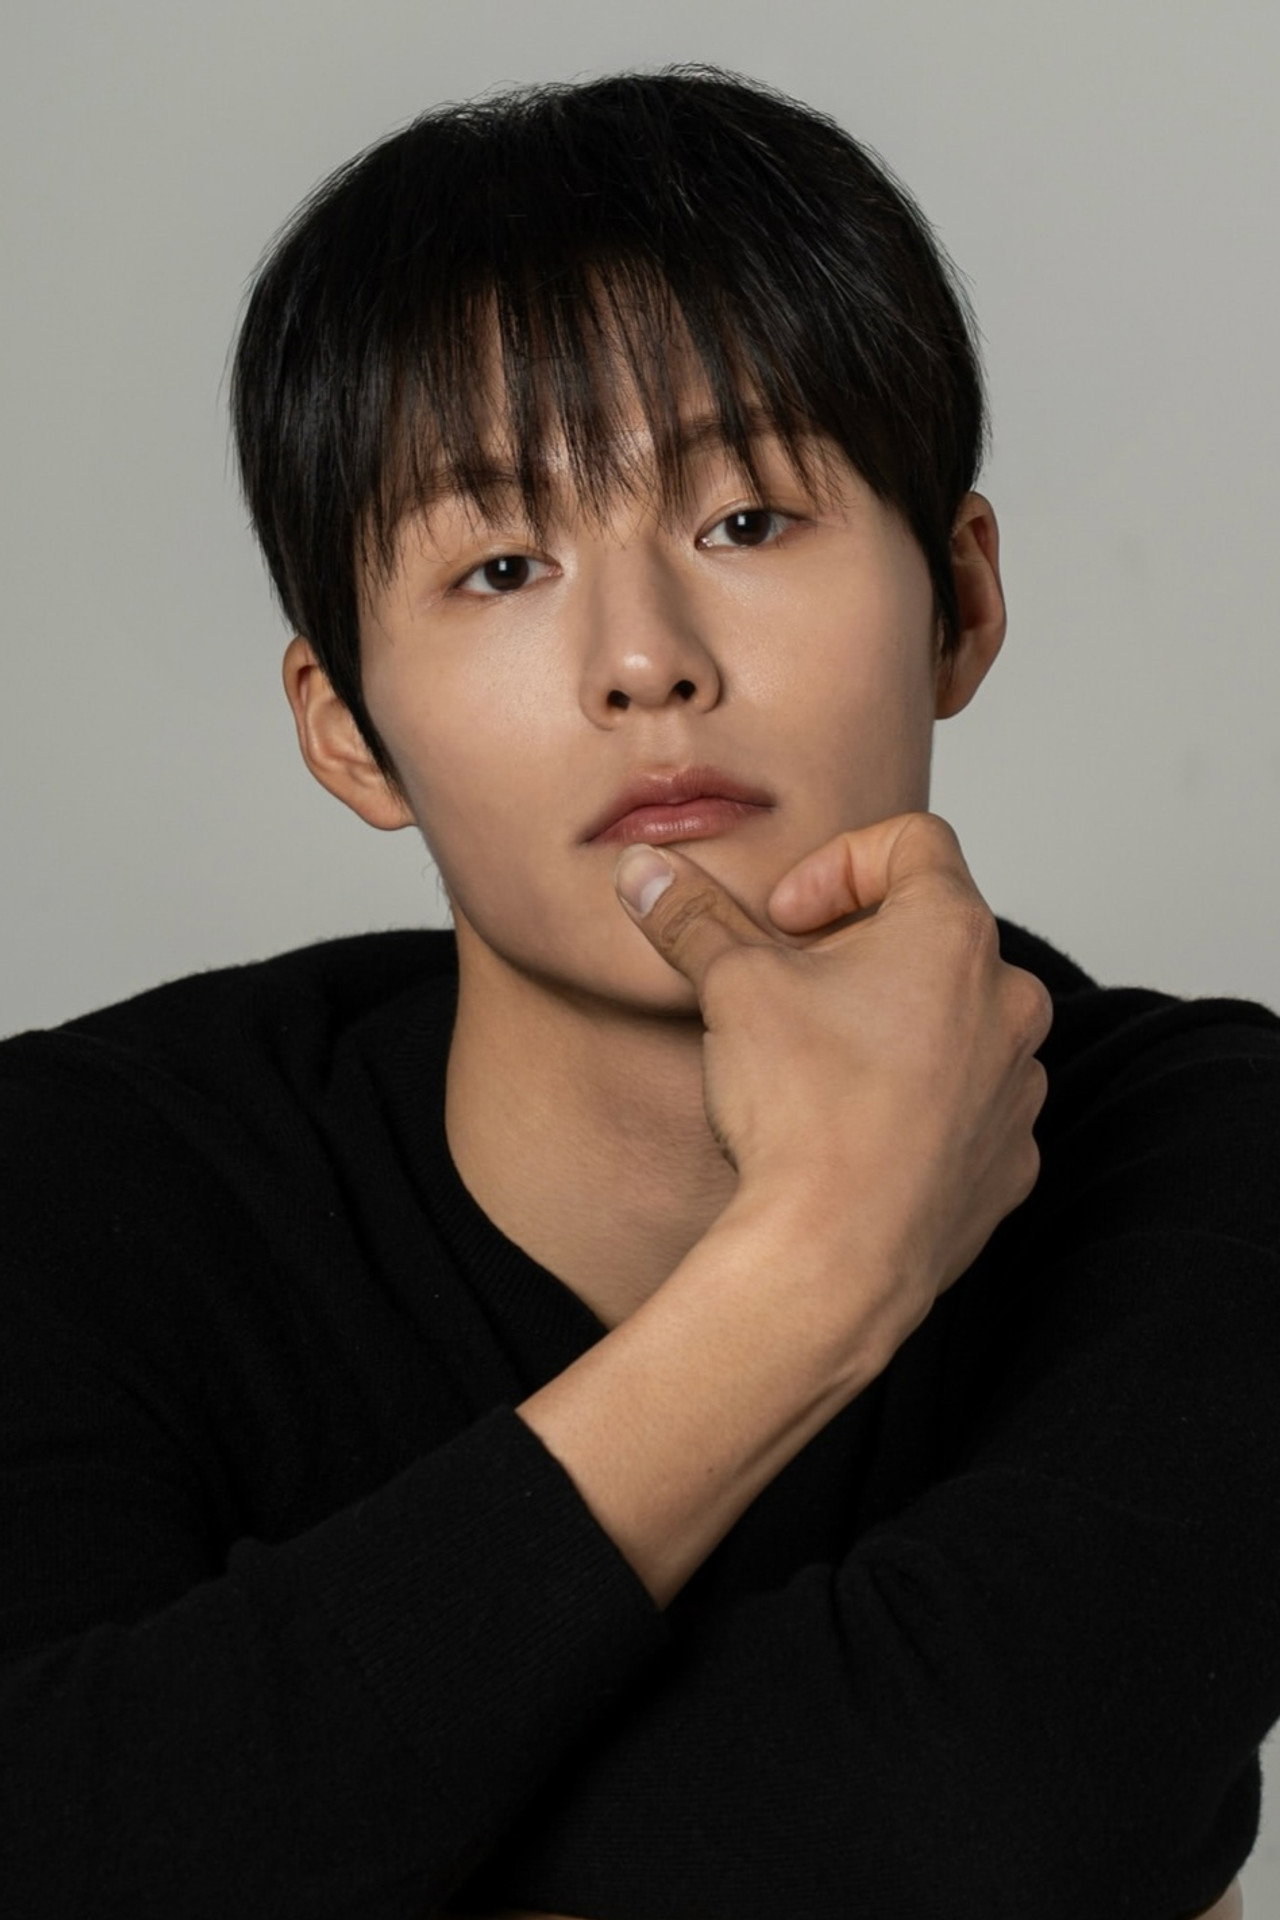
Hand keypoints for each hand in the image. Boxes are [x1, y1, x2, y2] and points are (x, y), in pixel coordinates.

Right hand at [613, 810, 1052, 1359]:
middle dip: (859, 949)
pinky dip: (920, 1102)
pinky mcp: (1011, 1161)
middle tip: (791, 991)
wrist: (836, 1257)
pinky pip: (969, 1106)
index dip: (836, 864)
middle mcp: (1010, 1001)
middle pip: (935, 935)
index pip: (912, 843)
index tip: (785, 918)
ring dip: (896, 1025)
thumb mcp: (731, 986)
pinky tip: (856, 1132)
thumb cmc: (802, 1110)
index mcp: (953, 934)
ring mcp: (1019, 1087)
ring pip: (960, 1022)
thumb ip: (692, 916)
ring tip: (822, 1067)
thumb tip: (645, 870)